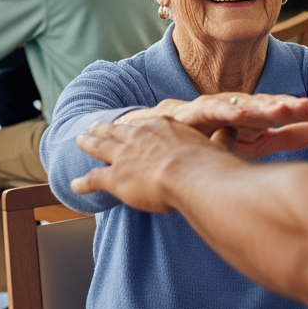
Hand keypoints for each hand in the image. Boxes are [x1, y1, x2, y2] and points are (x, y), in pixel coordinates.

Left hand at [73, 116, 223, 211]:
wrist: (189, 173)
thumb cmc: (206, 163)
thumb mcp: (216, 144)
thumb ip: (221, 137)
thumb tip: (232, 131)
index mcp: (162, 126)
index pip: (144, 124)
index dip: (134, 125)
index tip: (129, 124)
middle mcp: (139, 136)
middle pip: (117, 130)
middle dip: (103, 129)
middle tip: (93, 126)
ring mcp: (124, 155)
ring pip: (100, 147)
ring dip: (88, 144)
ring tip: (79, 141)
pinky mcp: (114, 177)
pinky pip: (93, 178)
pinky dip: (82, 182)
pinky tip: (74, 184)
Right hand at [118, 93, 307, 159]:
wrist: (164, 136)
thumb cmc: (214, 137)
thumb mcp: (253, 141)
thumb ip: (283, 137)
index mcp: (253, 114)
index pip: (279, 109)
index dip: (300, 110)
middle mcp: (236, 106)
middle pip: (264, 104)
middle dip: (285, 105)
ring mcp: (214, 107)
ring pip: (240, 105)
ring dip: (260, 106)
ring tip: (281, 110)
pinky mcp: (192, 114)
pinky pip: (210, 111)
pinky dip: (224, 111)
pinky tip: (238, 113)